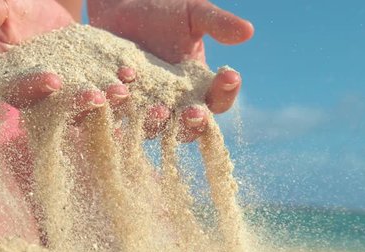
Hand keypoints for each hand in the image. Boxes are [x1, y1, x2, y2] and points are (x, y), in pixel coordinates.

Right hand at [0, 0, 131, 118]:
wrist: (35, 14)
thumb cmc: (9, 11)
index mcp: (11, 86)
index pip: (22, 91)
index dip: (36, 87)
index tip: (53, 79)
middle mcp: (41, 99)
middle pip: (60, 106)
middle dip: (79, 102)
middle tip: (98, 96)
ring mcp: (68, 93)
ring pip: (88, 103)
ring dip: (107, 100)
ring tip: (123, 90)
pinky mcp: (90, 81)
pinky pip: (106, 86)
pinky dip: (121, 84)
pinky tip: (135, 76)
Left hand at [89, 0, 253, 139]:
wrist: (120, 4)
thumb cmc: (164, 9)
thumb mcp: (194, 13)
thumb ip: (218, 23)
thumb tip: (248, 31)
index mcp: (199, 89)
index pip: (219, 99)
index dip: (226, 90)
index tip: (230, 75)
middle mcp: (174, 106)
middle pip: (189, 126)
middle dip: (193, 121)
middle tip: (194, 112)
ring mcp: (144, 109)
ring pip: (154, 127)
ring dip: (157, 122)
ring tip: (157, 109)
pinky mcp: (116, 105)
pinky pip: (118, 117)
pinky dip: (119, 115)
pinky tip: (121, 108)